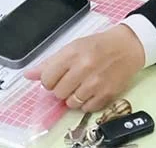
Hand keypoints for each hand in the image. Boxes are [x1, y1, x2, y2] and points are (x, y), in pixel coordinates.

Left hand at [28, 26, 144, 112]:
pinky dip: (86, 103)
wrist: (127, 47)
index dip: (49, 80)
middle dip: (61, 88)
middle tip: (71, 80)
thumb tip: (28, 75)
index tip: (56, 76)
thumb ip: (50, 62)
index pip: (46, 79)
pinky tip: (91, 91)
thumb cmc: (98, 45)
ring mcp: (96, 83)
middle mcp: (83, 68)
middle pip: (58, 92)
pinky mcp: (107, 94)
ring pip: (71, 103)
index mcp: (72, 53)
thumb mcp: (73, 47)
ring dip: (73, 97)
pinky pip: (86, 109)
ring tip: (81, 85)